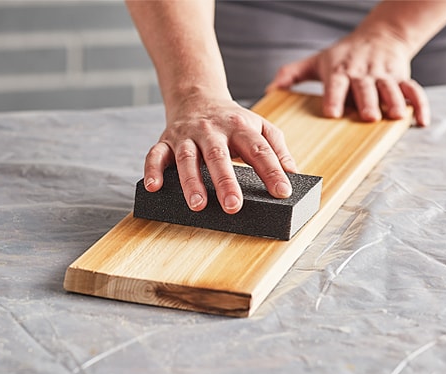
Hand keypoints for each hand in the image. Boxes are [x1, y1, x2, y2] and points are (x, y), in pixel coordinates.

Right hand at [143, 94, 297, 213]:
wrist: (197, 96)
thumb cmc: (231, 120)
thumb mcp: (259, 126)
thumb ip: (276, 148)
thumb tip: (293, 174)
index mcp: (240, 126)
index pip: (258, 149)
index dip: (271, 170)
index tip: (281, 192)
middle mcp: (211, 130)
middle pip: (218, 155)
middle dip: (225, 181)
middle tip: (233, 206)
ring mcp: (186, 135)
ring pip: (187, 158)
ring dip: (191, 181)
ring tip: (198, 205)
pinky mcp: (166, 140)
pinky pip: (155, 154)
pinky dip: (153, 170)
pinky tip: (154, 186)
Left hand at [267, 30, 429, 126]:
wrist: (380, 35)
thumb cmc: (343, 55)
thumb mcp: (315, 61)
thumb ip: (291, 75)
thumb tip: (269, 90)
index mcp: (340, 70)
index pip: (336, 83)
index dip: (334, 97)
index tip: (333, 113)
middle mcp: (362, 72)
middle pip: (365, 87)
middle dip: (367, 100)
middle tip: (367, 116)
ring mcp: (384, 75)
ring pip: (391, 88)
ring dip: (393, 101)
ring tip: (393, 116)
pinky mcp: (402, 77)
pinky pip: (414, 90)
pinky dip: (419, 105)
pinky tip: (419, 121)